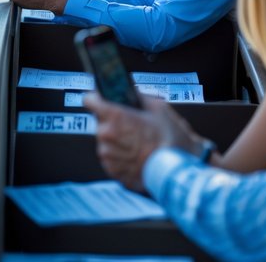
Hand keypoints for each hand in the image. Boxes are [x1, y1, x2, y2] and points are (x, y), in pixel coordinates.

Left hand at [84, 94, 201, 191]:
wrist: (176, 172)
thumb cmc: (170, 140)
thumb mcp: (159, 109)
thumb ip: (140, 98)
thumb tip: (132, 92)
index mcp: (115, 117)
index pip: (90, 100)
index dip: (96, 98)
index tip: (101, 99)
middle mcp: (106, 135)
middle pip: (101, 123)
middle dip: (113, 123)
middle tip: (133, 126)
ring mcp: (107, 155)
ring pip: (106, 142)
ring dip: (117, 141)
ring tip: (138, 145)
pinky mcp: (112, 171)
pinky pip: (111, 159)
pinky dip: (121, 157)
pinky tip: (137, 157)